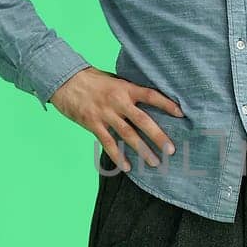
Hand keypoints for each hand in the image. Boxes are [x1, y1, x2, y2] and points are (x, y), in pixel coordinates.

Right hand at [49, 67, 184, 170]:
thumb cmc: (92, 80)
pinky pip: (108, 143)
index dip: (166, 104)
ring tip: (154, 162)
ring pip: (127, 135)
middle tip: (170, 150)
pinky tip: (127, 166)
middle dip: (158, 136)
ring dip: (142, 150)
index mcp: (125, 88)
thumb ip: (129, 91)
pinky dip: (118, 156)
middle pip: (143, 120)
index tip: (181, 114)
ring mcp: (105, 114)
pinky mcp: (93, 124)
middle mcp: (118, 101)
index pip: (151, 95)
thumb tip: (149, 102)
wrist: (65, 80)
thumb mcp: (114, 81)